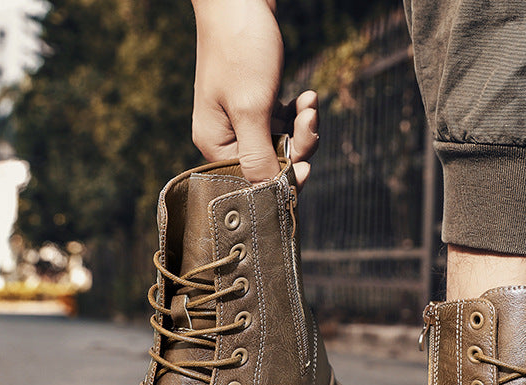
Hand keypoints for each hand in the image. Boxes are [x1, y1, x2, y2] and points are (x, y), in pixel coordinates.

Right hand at [191, 0, 318, 185]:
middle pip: (272, 166)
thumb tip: (266, 196)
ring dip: (303, 129)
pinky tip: (306, 96)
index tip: (305, 169)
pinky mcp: (258, 106)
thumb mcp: (250, 108)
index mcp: (216, 145)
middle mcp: (227, 138)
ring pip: (284, 146)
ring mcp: (244, 122)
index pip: (253, 182)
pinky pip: (285, 125)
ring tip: (309, 103)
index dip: (282, 180)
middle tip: (308, 122)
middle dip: (298, 148)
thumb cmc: (239, 47)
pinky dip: (299, 114)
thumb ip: (258, 156)